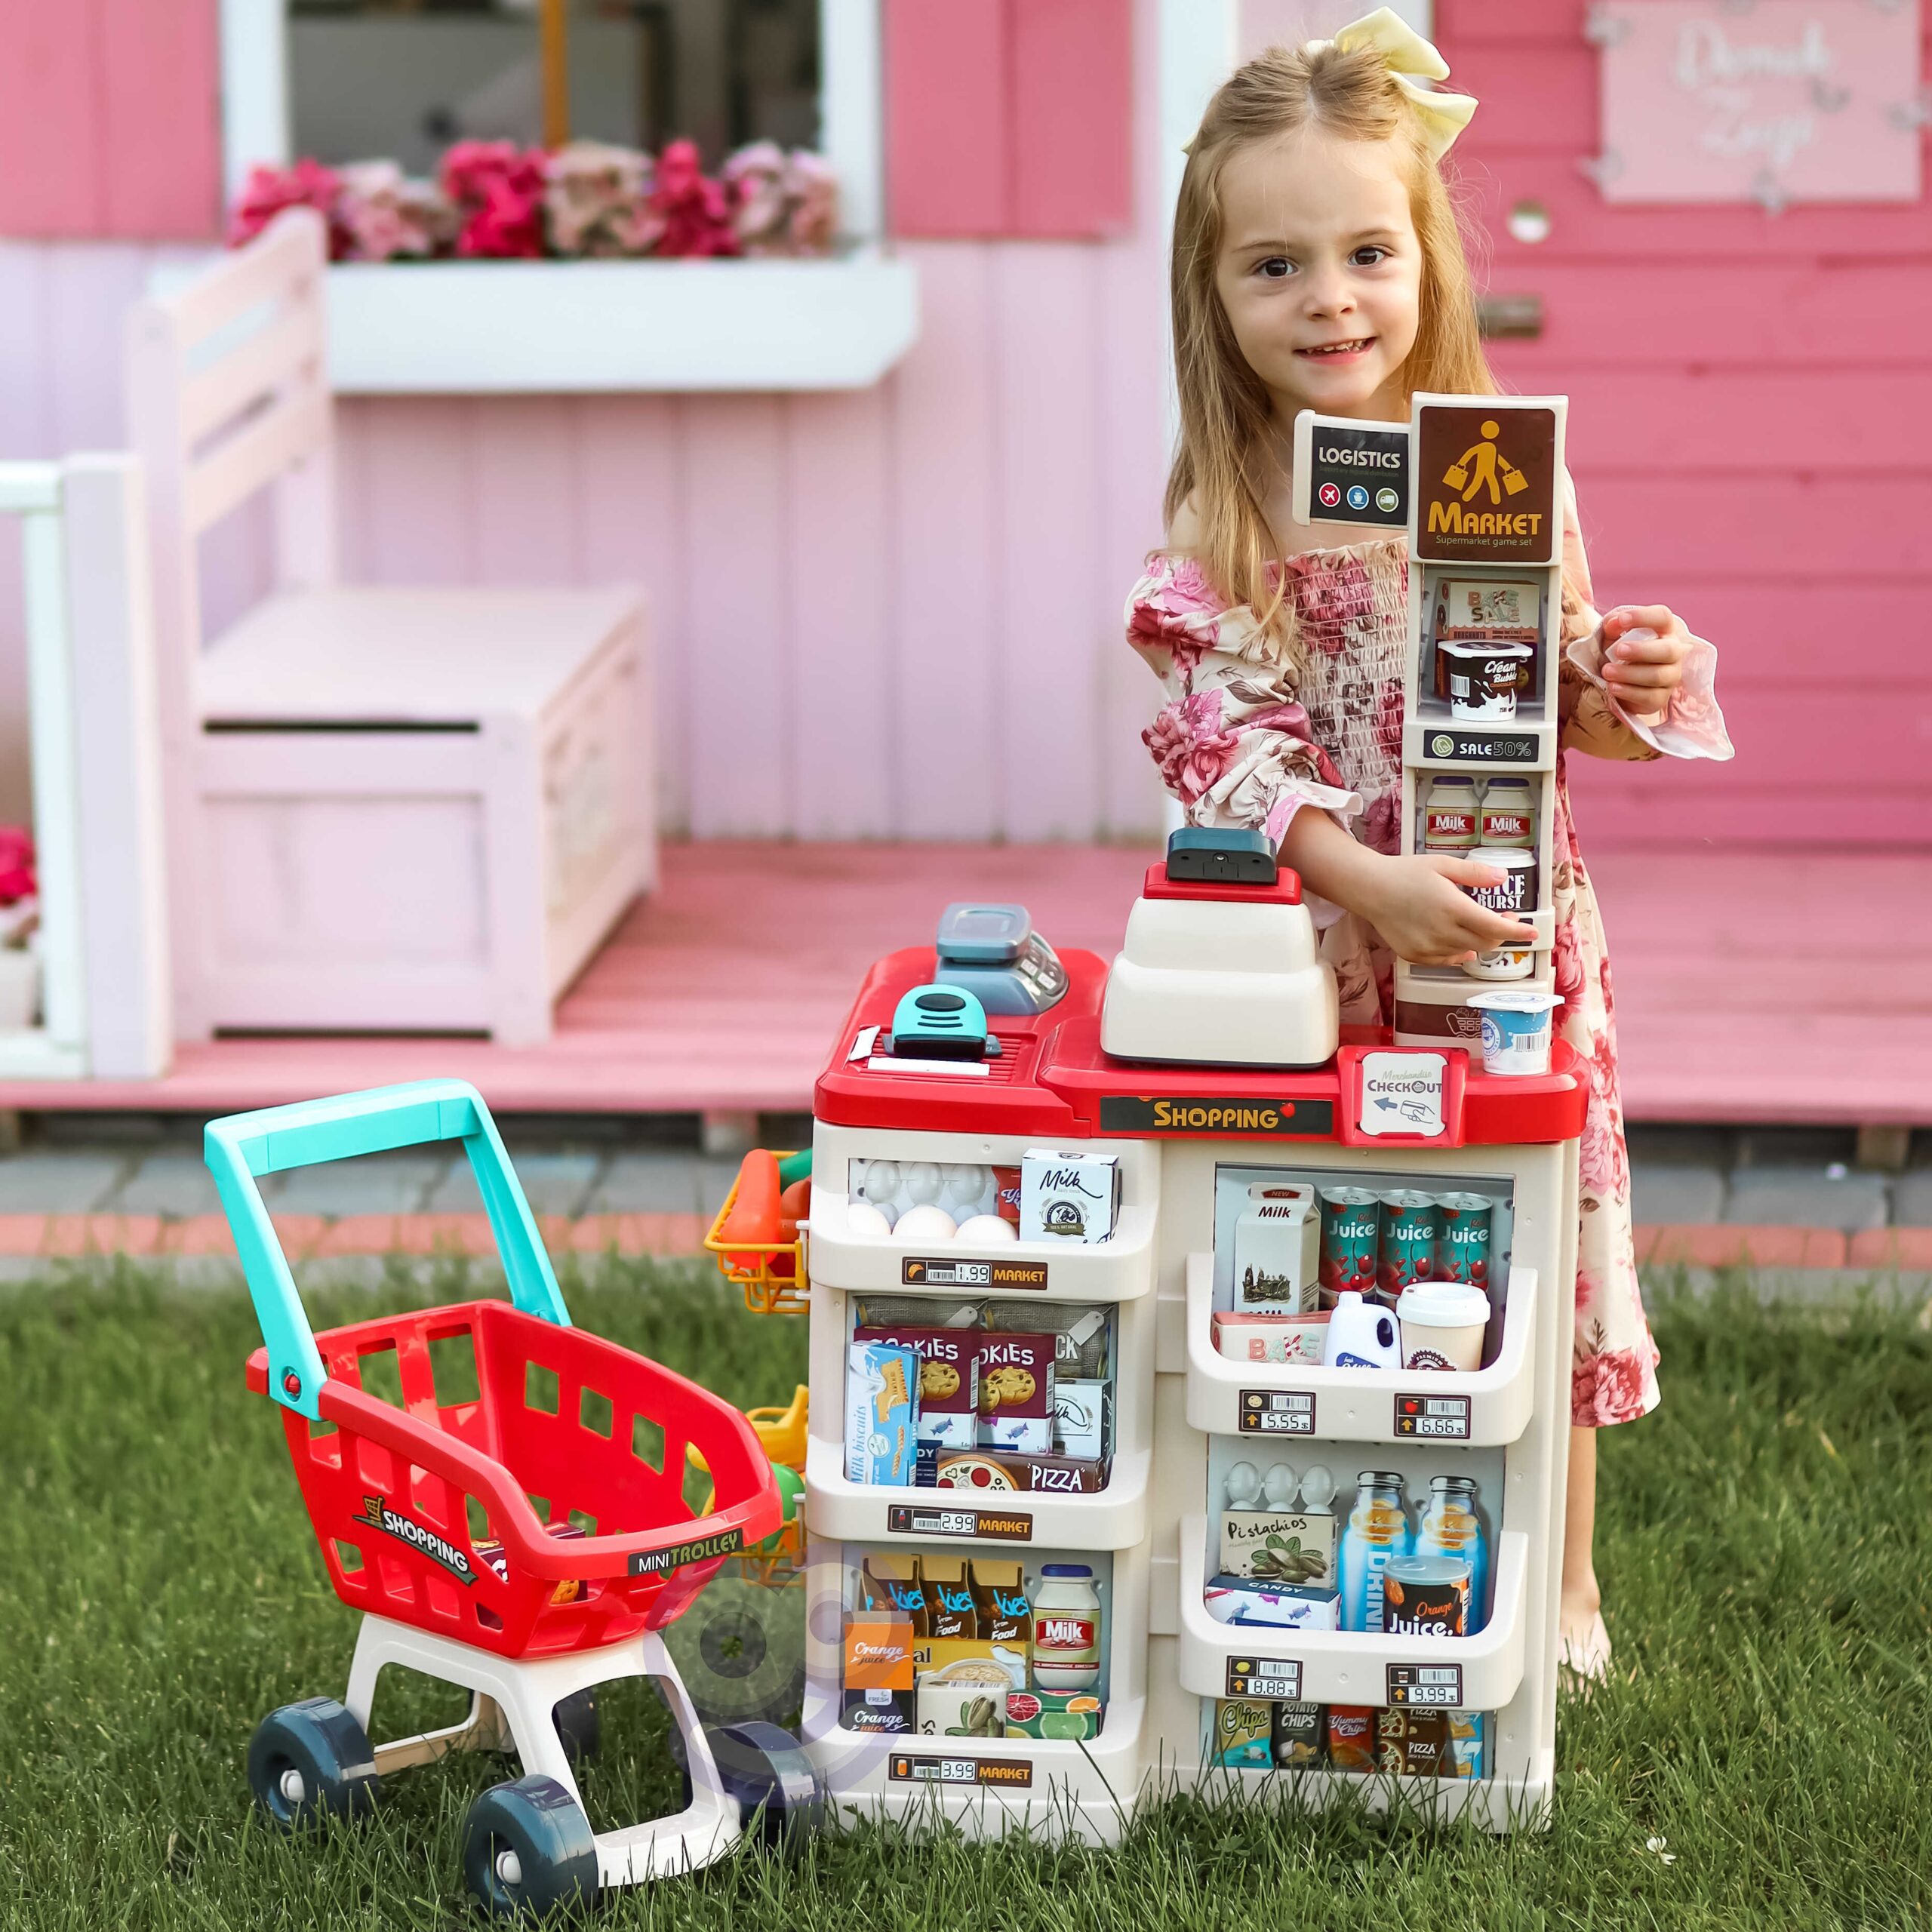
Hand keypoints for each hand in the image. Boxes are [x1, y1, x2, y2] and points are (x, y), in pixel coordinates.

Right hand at [1359, 854, 1536, 967]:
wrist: (1370, 889)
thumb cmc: (1405, 873)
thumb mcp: (1443, 865)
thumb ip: (1475, 873)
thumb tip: (1502, 878)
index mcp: (1452, 907)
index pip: (1495, 927)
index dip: (1518, 931)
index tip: (1532, 931)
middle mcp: (1442, 932)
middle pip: (1486, 943)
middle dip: (1501, 933)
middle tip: (1503, 917)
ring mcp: (1428, 947)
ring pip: (1468, 952)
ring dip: (1480, 941)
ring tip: (1476, 924)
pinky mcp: (1416, 956)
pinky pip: (1448, 959)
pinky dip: (1459, 952)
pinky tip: (1457, 939)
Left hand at [1599, 605, 1689, 721]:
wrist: (1616, 682)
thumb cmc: (1619, 653)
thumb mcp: (1612, 635)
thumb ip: (1613, 625)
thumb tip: (1613, 623)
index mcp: (1663, 630)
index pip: (1663, 617)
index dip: (1643, 616)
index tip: (1621, 620)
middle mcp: (1673, 652)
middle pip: (1668, 650)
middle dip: (1641, 650)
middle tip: (1617, 651)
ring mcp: (1670, 676)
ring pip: (1658, 675)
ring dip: (1629, 673)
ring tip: (1607, 671)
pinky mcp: (1660, 698)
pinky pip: (1649, 696)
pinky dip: (1629, 692)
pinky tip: (1613, 687)